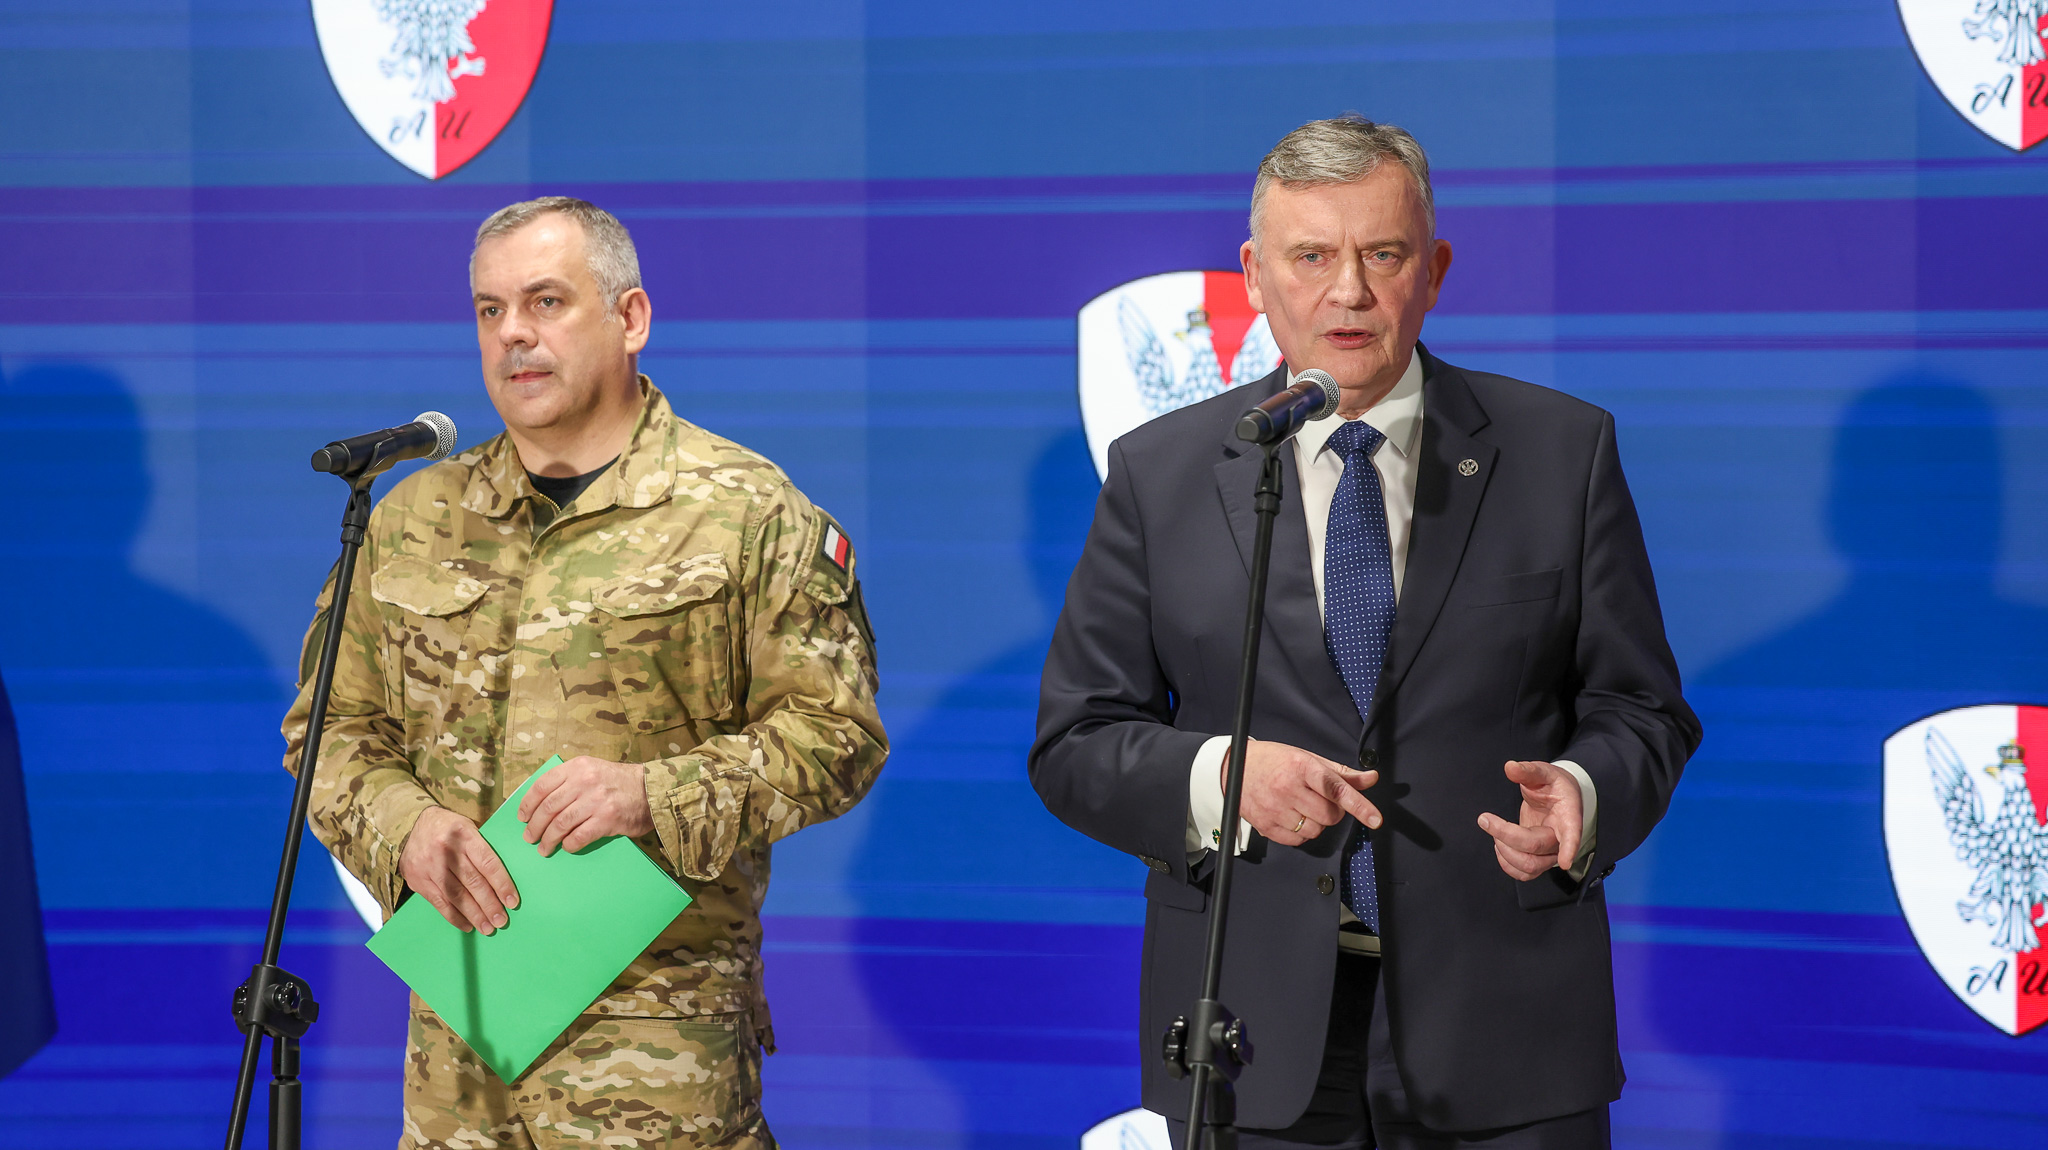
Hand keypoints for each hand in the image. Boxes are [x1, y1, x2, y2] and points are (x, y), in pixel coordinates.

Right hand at [398, 806, 518, 933]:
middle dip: (489, 904)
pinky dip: (454, 916)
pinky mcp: (418, 880)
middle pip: (472, 882)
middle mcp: (446, 851)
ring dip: (474, 915)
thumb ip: (483, 847)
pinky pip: (439, 903)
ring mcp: (430, 867)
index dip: (502, 884)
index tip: (512, 901)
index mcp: (463, 834)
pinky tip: (468, 925)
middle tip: (501, 921)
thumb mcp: (468, 826)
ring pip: (456, 895)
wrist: (410, 825)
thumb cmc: (448, 828)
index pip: (487, 863)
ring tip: (487, 928)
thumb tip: (504, 878)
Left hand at [518, 756, 655, 856]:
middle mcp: (585, 781)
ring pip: (560, 824)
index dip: (527, 804)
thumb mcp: (592, 769)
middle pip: (548, 807)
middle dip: (534, 826)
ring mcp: (596, 800)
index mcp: (578, 767)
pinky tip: (567, 846)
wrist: (652, 790)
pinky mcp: (608, 819)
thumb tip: (539, 803)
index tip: (522, 817)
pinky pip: (579, 836)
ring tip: (544, 848)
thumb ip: (569, 780)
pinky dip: (569, 844)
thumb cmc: (619, 782)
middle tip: (530, 838)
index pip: (542, 785)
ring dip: (548, 840)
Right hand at [1226, 739, 1380, 846]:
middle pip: (1330, 815)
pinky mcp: (1265, 825)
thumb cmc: (1274, 761)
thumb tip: (1371, 779)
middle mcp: (1287, 788)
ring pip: (1315, 830)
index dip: (1359, 805)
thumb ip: (1341, 773)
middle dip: (1332, 811)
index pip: (1336, 789)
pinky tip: (1291, 816)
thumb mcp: (1307, 759)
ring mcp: (1275, 808)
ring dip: (1316, 822)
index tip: (1376, 819)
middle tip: (1319, 799)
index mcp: (1301, 766)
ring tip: (1302, 806)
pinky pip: (1298, 841)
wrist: (1234, 768)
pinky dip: (1301, 833)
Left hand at [1477, 760, 1582, 880]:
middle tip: (1485, 819)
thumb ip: (1529, 770)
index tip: (1566, 861)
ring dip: (1505, 853)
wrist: (1559, 799)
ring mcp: (1550, 853)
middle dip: (1505, 836)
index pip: (1572, 835)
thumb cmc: (1555, 786)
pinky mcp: (1539, 859)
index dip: (1569, 848)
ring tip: (1493, 830)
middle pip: (1535, 848)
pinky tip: (1499, 845)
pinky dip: (1507, 864)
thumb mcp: (1545, 773)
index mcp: (1568, 817)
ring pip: (1530, 867)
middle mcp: (1561, 840)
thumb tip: (1510, 767)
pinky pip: (1524, 874)